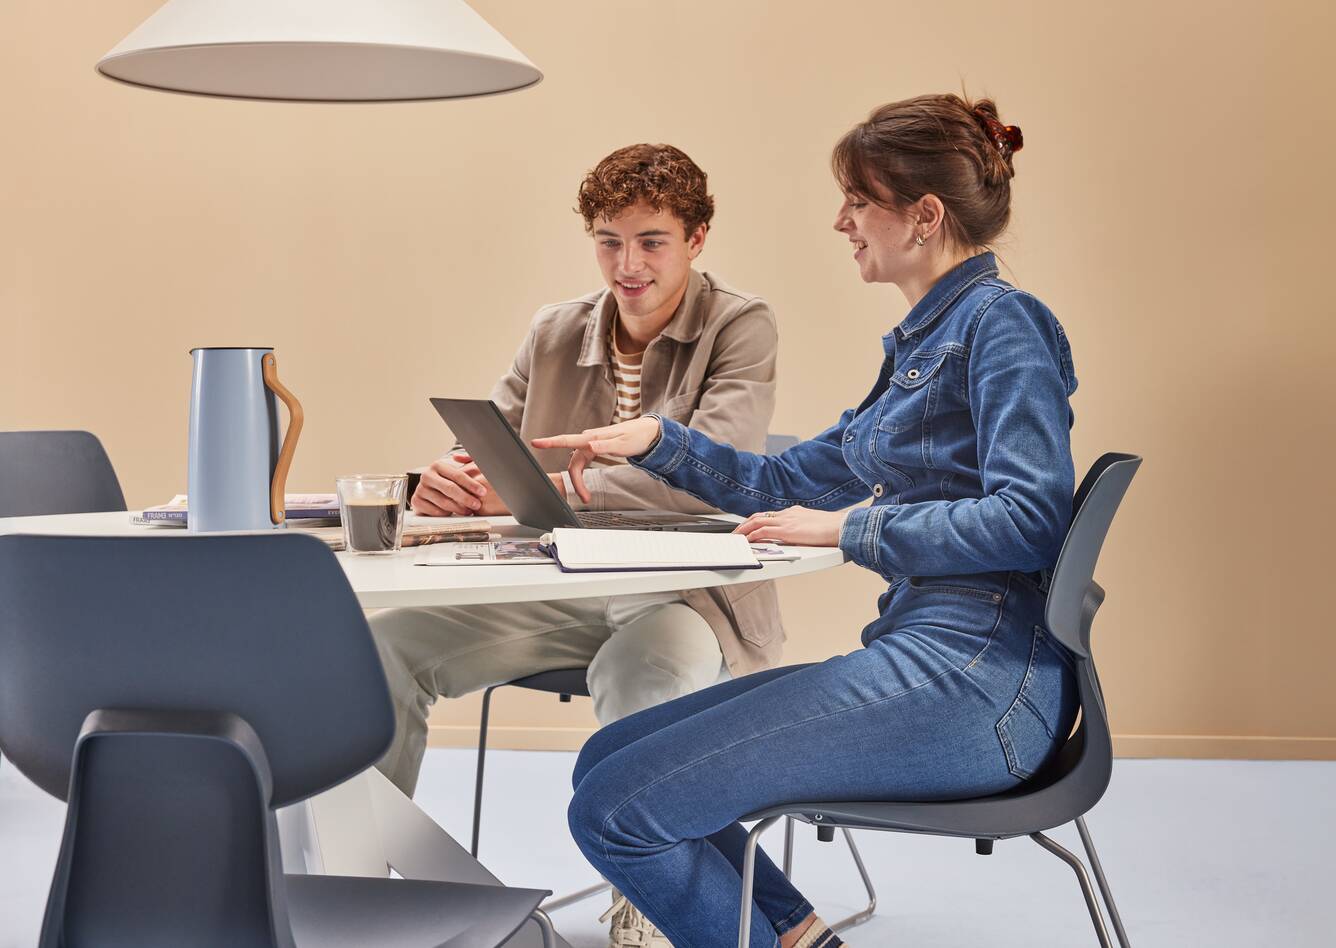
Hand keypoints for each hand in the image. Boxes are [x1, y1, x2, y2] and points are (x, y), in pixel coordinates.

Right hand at [412, 452, 500, 516]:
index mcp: (437, 465)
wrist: (429, 492)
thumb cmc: (447, 481)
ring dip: (459, 508)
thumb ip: (467, 463)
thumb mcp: (456, 471)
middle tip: (477, 504)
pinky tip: (454, 514)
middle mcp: (427, 476)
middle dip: (466, 498)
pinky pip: (435, 511)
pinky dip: (446, 514)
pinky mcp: (416, 502)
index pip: (457, 475)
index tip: (483, 492)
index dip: (471, 484)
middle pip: (450, 489)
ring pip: (443, 502)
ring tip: (469, 511)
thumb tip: (467, 458)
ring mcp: (420, 489)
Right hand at [531, 417, 661, 503]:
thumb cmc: (636, 437)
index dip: (550, 442)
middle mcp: (589, 440)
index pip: (568, 440)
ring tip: (586, 496)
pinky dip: (581, 475)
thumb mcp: (623, 444)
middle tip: (584, 498)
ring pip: (577, 463)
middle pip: (573, 462)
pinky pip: (582, 462)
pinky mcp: (595, 448)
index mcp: (593, 438)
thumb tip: (590, 446)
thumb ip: (605, 446)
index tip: (535, 442)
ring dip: (579, 481)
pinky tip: (584, 484)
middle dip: (575, 482)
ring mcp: (591, 444)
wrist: (647, 433)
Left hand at [733, 507, 847, 546]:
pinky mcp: (787, 531)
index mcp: (794, 512)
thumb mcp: (812, 527)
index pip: (769, 515)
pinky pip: (764, 531)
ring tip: (736, 537)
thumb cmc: (832, 529)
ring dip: (744, 529)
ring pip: (757, 521)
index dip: (755, 521)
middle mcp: (788, 514)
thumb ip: (801, 530)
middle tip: (736, 533)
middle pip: (759, 516)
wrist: (842, 527)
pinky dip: (753, 535)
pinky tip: (747, 540)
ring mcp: (787, 521)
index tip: (747, 527)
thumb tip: (797, 537)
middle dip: (744, 524)